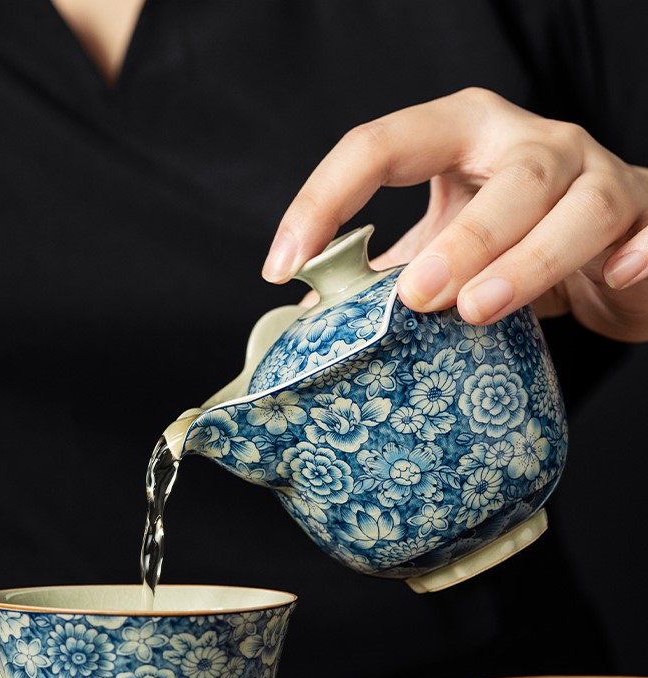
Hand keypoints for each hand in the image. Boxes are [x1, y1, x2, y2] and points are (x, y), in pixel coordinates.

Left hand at [262, 87, 647, 342]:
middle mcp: (533, 144)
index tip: (284, 266)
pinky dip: (634, 252)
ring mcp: (597, 177)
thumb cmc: (515, 246)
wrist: (609, 257)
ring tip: (478, 310)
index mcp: (464, 137)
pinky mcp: (644, 217)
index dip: (326, 199)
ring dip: (526, 256)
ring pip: (574, 205)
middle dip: (457, 235)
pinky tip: (611, 278)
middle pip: (503, 173)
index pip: (383, 143)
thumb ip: (385, 270)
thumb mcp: (442, 247)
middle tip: (414, 296)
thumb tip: (310, 321)